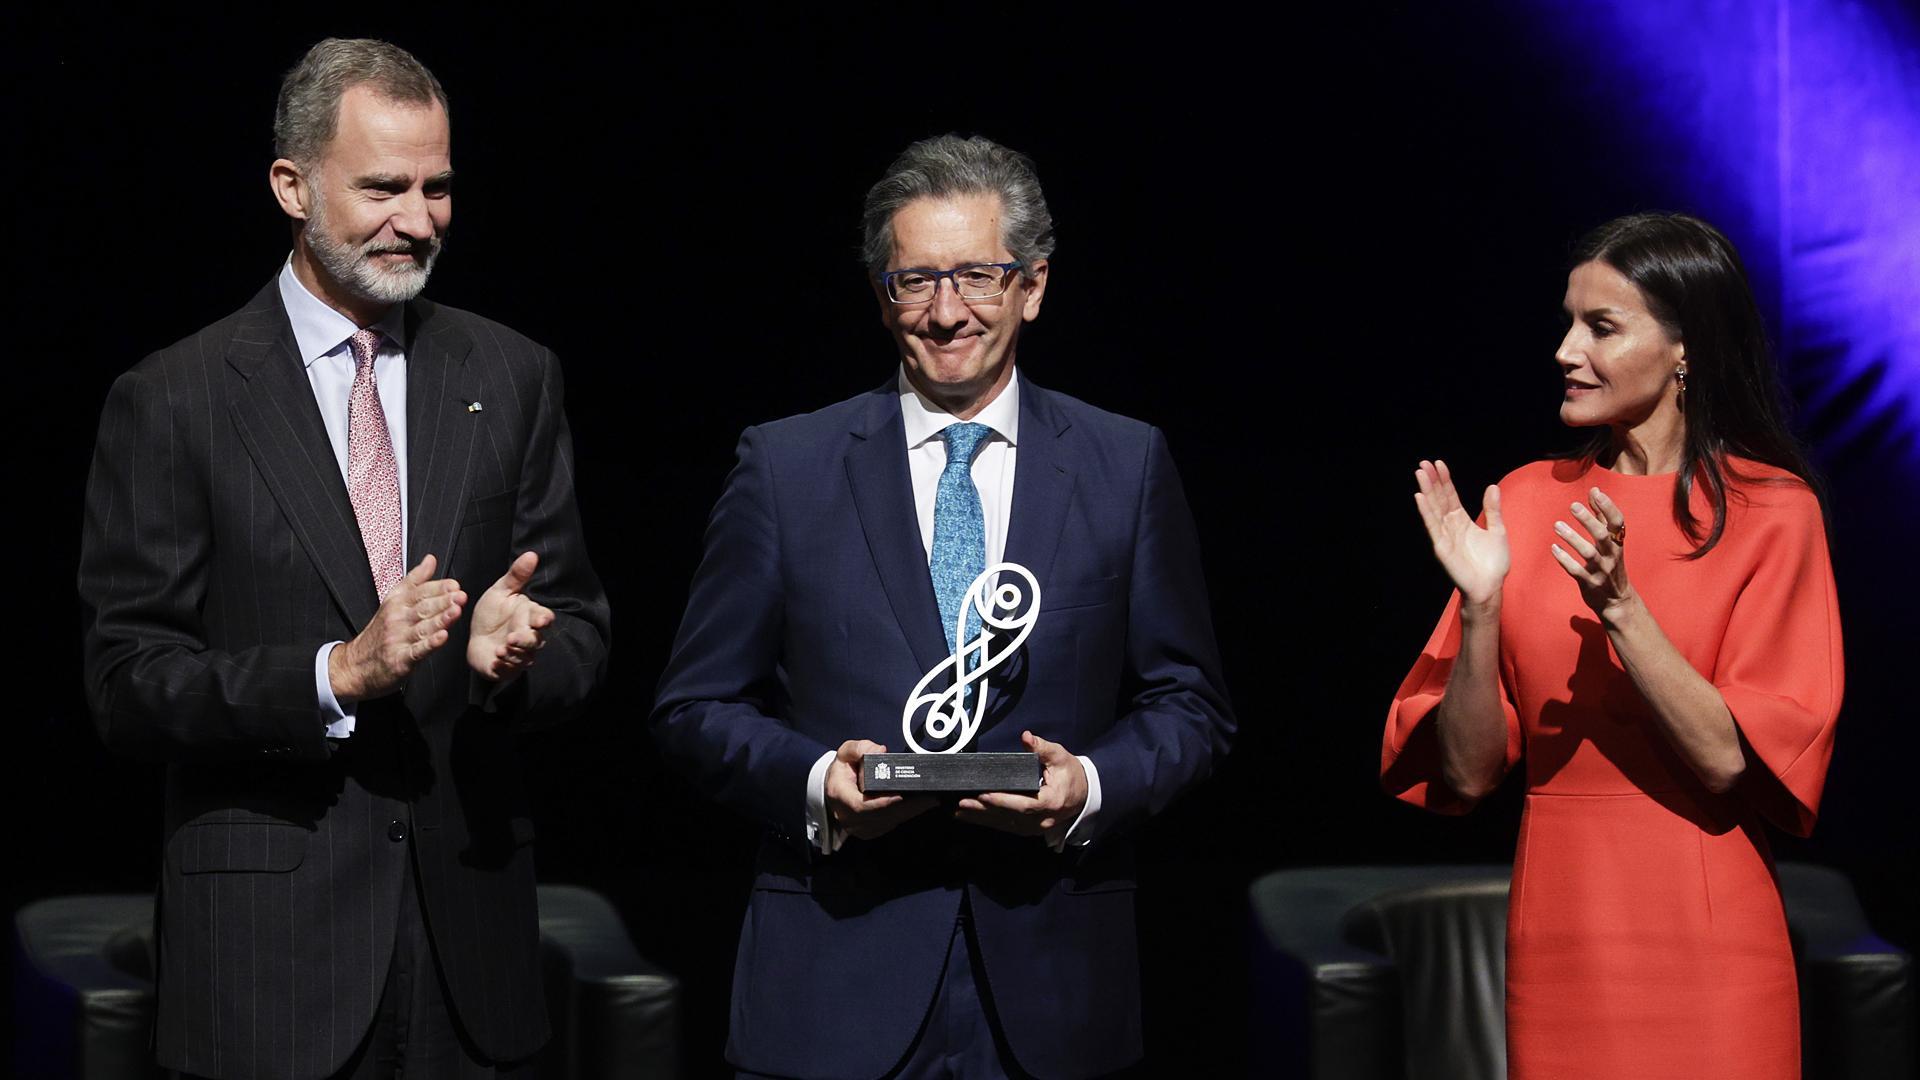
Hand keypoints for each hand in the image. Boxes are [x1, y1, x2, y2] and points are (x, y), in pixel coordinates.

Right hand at [330, 555, 464, 699]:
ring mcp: (398, 639)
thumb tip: (430, 560)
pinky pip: (417, 650)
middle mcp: (397, 619)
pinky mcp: (400, 659)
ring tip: (456, 611)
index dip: (438, 588)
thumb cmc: (380, 632)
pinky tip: (442, 637)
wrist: (356, 665)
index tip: (454, 585)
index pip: (420, 592)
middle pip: (423, 608)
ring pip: (423, 627)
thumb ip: (415, 580)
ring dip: (441, 619)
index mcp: (397, 603)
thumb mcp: (393, 600)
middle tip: (460, 596)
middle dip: (443, 601)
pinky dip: (430, 644)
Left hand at [467, 551, 554, 681]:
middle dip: (525, 640)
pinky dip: (503, 666)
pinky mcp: (506, 669)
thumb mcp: (500, 591)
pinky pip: (509, 670)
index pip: (544, 618)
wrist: (475, 637)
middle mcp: (529, 636)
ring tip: (501, 648)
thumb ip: (516, 576)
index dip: (544, 620)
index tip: (540, 619)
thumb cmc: (492, 614)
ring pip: (524, 657)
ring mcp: (519, 654)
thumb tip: (531, 554)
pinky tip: (495, 659)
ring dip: (514, 654)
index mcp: (530, 617)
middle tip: (512, 638)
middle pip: (536, 641)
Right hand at [825, 739, 935, 840]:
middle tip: (929, 799)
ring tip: (929, 801)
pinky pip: (889, 825)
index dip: (882, 803)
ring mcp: (858, 827)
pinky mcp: (869, 831)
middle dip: (907, 808)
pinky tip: (918, 807)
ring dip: (909, 813)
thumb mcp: (846, 752)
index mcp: (840, 795)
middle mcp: (848, 816)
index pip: (861, 806)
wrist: (835, 787)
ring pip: (888, 823)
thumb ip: (860, 748)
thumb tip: (880, 751)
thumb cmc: (842, 771)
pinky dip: (904, 816)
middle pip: (881, 817)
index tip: (901, 796)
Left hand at [954, 731, 1087, 845]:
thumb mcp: (1060, 756)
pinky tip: (971, 817)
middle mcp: (1042, 819)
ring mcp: (1035, 827)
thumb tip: (1026, 737)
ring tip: (959, 810)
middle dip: (984, 811)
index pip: (1024, 804)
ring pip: (1005, 824)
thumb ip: (1042, 748)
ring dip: (982, 818)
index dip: (1003, 801)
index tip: (984, 795)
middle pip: (1010, 817)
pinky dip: (988, 822)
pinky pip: (1006, 826)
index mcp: (1051, 802)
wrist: (1084, 795)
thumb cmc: (1070, 774)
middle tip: (962, 803)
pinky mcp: (1029, 828)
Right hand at [1413, 459, 1508, 607]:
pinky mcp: (1442, 547)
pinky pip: (1433, 526)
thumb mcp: (1498, 530)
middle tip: (1423, 463)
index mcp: (1462, 521)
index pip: (1450, 496)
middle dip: (1432, 481)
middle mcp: (1450, 526)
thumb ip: (1493, 510)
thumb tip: (1492, 486)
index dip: (1445, 480)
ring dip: (1426, 490)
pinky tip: (1420, 497)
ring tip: (1420, 473)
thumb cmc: (1493, 563)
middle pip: (1438, 499)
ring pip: (1433, 508)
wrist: (1490, 586)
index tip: (1439, 464)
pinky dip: (1426, 511)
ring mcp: (1444, 535)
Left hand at [1550, 487, 1636, 619]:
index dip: (1609, 507)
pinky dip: (1564, 559)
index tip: (1596, 493)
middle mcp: (1612, 556)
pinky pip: (1576, 571)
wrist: (1617, 600)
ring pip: (1588, 553)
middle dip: (1589, 520)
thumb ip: (1602, 516)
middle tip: (1573, 506)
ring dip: (1572, 538)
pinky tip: (1554, 548)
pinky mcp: (1589, 583)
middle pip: (1602, 536)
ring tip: (1557, 525)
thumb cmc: (1611, 564)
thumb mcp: (1611, 541)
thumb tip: (1595, 490)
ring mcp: (1601, 570)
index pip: (1617, 522)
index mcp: (1618, 543)